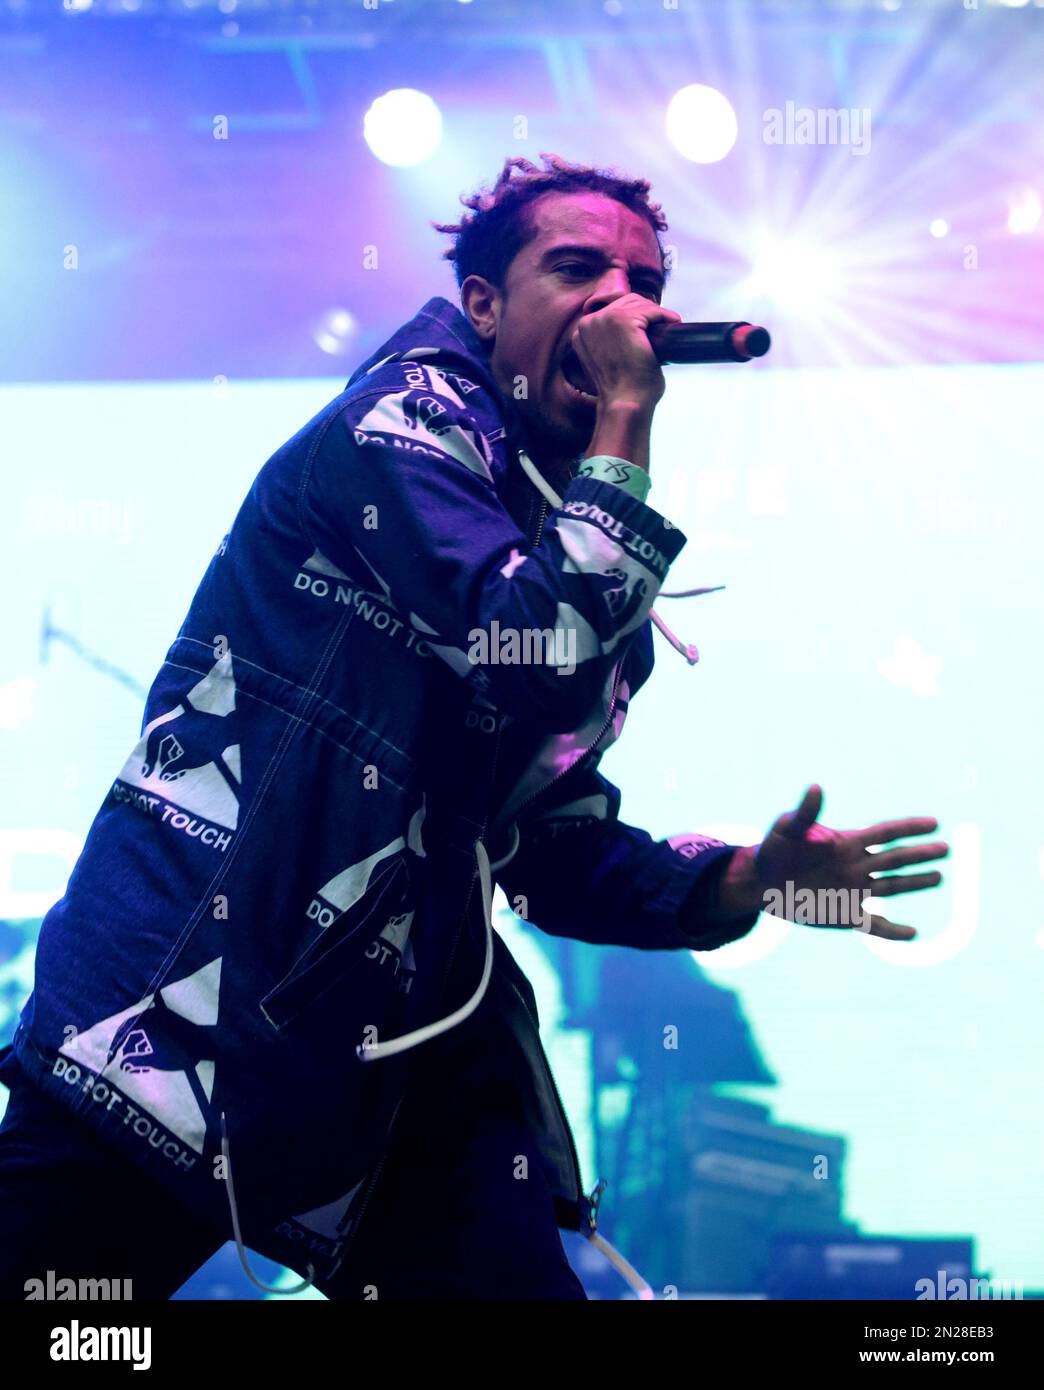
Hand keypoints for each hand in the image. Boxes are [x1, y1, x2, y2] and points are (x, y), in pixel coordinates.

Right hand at [571, 294, 681, 411]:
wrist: (625, 403)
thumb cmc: (622, 390)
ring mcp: (605, 319)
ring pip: (638, 303)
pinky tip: (673, 324)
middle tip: (661, 326)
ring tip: (667, 326)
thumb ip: (610, 342)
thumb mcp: (607, 361)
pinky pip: (652, 310)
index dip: (634, 315)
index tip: (648, 327)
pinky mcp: (624, 320)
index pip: (612, 309)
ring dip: (656, 314)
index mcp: (582, 332)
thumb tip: (633, 330)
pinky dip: (666, 316)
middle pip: (625, 301)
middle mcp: (589, 322)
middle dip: (646, 312)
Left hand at [751, 785, 949, 940]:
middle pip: (895, 859)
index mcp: (847, 843)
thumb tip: (816, 787)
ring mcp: (853, 891)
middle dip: (920, 855)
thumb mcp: (786, 830)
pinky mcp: (845, 915)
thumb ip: (805, 813)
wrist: (760, 883)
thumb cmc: (774, 850)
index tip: (934, 823)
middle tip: (945, 849)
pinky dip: (893, 932)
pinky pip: (875, 925)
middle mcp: (856, 866)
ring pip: (892, 886)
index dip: (909, 828)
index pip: (885, 833)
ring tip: (939, 877)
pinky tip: (913, 933)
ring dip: (915, 883)